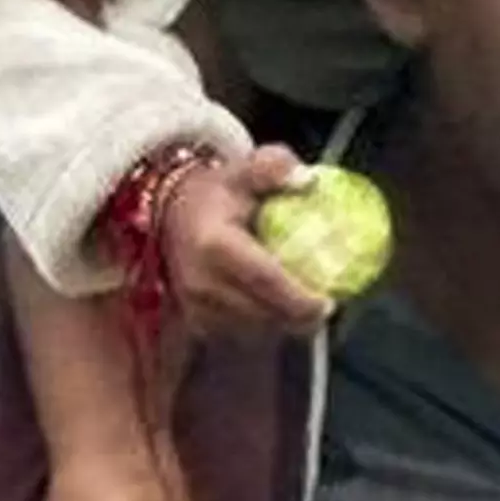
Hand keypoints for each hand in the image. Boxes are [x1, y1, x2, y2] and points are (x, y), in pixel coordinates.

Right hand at [158, 146, 330, 335]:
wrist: (170, 214)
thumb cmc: (215, 193)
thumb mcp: (243, 170)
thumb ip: (274, 167)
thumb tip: (307, 180)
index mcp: (214, 244)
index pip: (264, 279)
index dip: (299, 298)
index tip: (329, 303)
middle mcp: (201, 281)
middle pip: (262, 313)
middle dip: (300, 318)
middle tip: (326, 308)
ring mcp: (196, 305)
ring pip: (254, 328)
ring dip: (283, 324)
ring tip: (305, 308)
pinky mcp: (197, 321)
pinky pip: (241, 332)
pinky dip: (264, 326)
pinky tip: (279, 312)